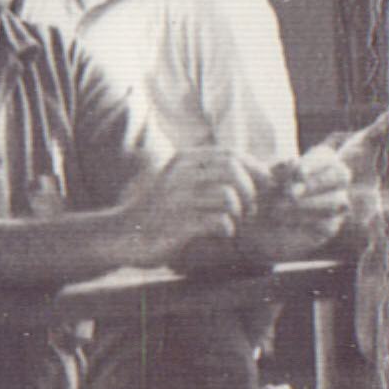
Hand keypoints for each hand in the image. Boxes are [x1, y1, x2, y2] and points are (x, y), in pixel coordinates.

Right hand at [115, 148, 256, 263]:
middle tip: (250, 208)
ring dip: (240, 211)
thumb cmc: (159, 210)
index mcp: (183, 160)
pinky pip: (217, 221)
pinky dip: (228, 227)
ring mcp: (178, 200)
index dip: (255, 167)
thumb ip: (205, 171)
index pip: (230, 154)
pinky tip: (223, 232)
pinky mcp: (178, 225)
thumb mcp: (178, 181)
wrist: (123, 235)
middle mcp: (180, 175)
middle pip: (232, 171)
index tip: (265, 183)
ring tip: (235, 221)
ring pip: (228, 196)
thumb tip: (249, 167)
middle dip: (250, 190)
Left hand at [237, 151, 353, 260]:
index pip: (329, 157)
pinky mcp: (329, 227)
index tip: (298, 173)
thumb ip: (277, 168)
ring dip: (308, 205)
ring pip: (336, 200)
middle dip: (315, 184)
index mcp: (319, 161)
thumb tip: (290, 160)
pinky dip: (306, 223)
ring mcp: (334, 204)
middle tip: (291, 193)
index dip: (316, 164)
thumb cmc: (262, 193)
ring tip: (281, 210)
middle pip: (341, 175)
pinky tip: (286, 223)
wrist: (254, 224)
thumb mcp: (264, 178)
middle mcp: (333, 181)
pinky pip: (328, 224)